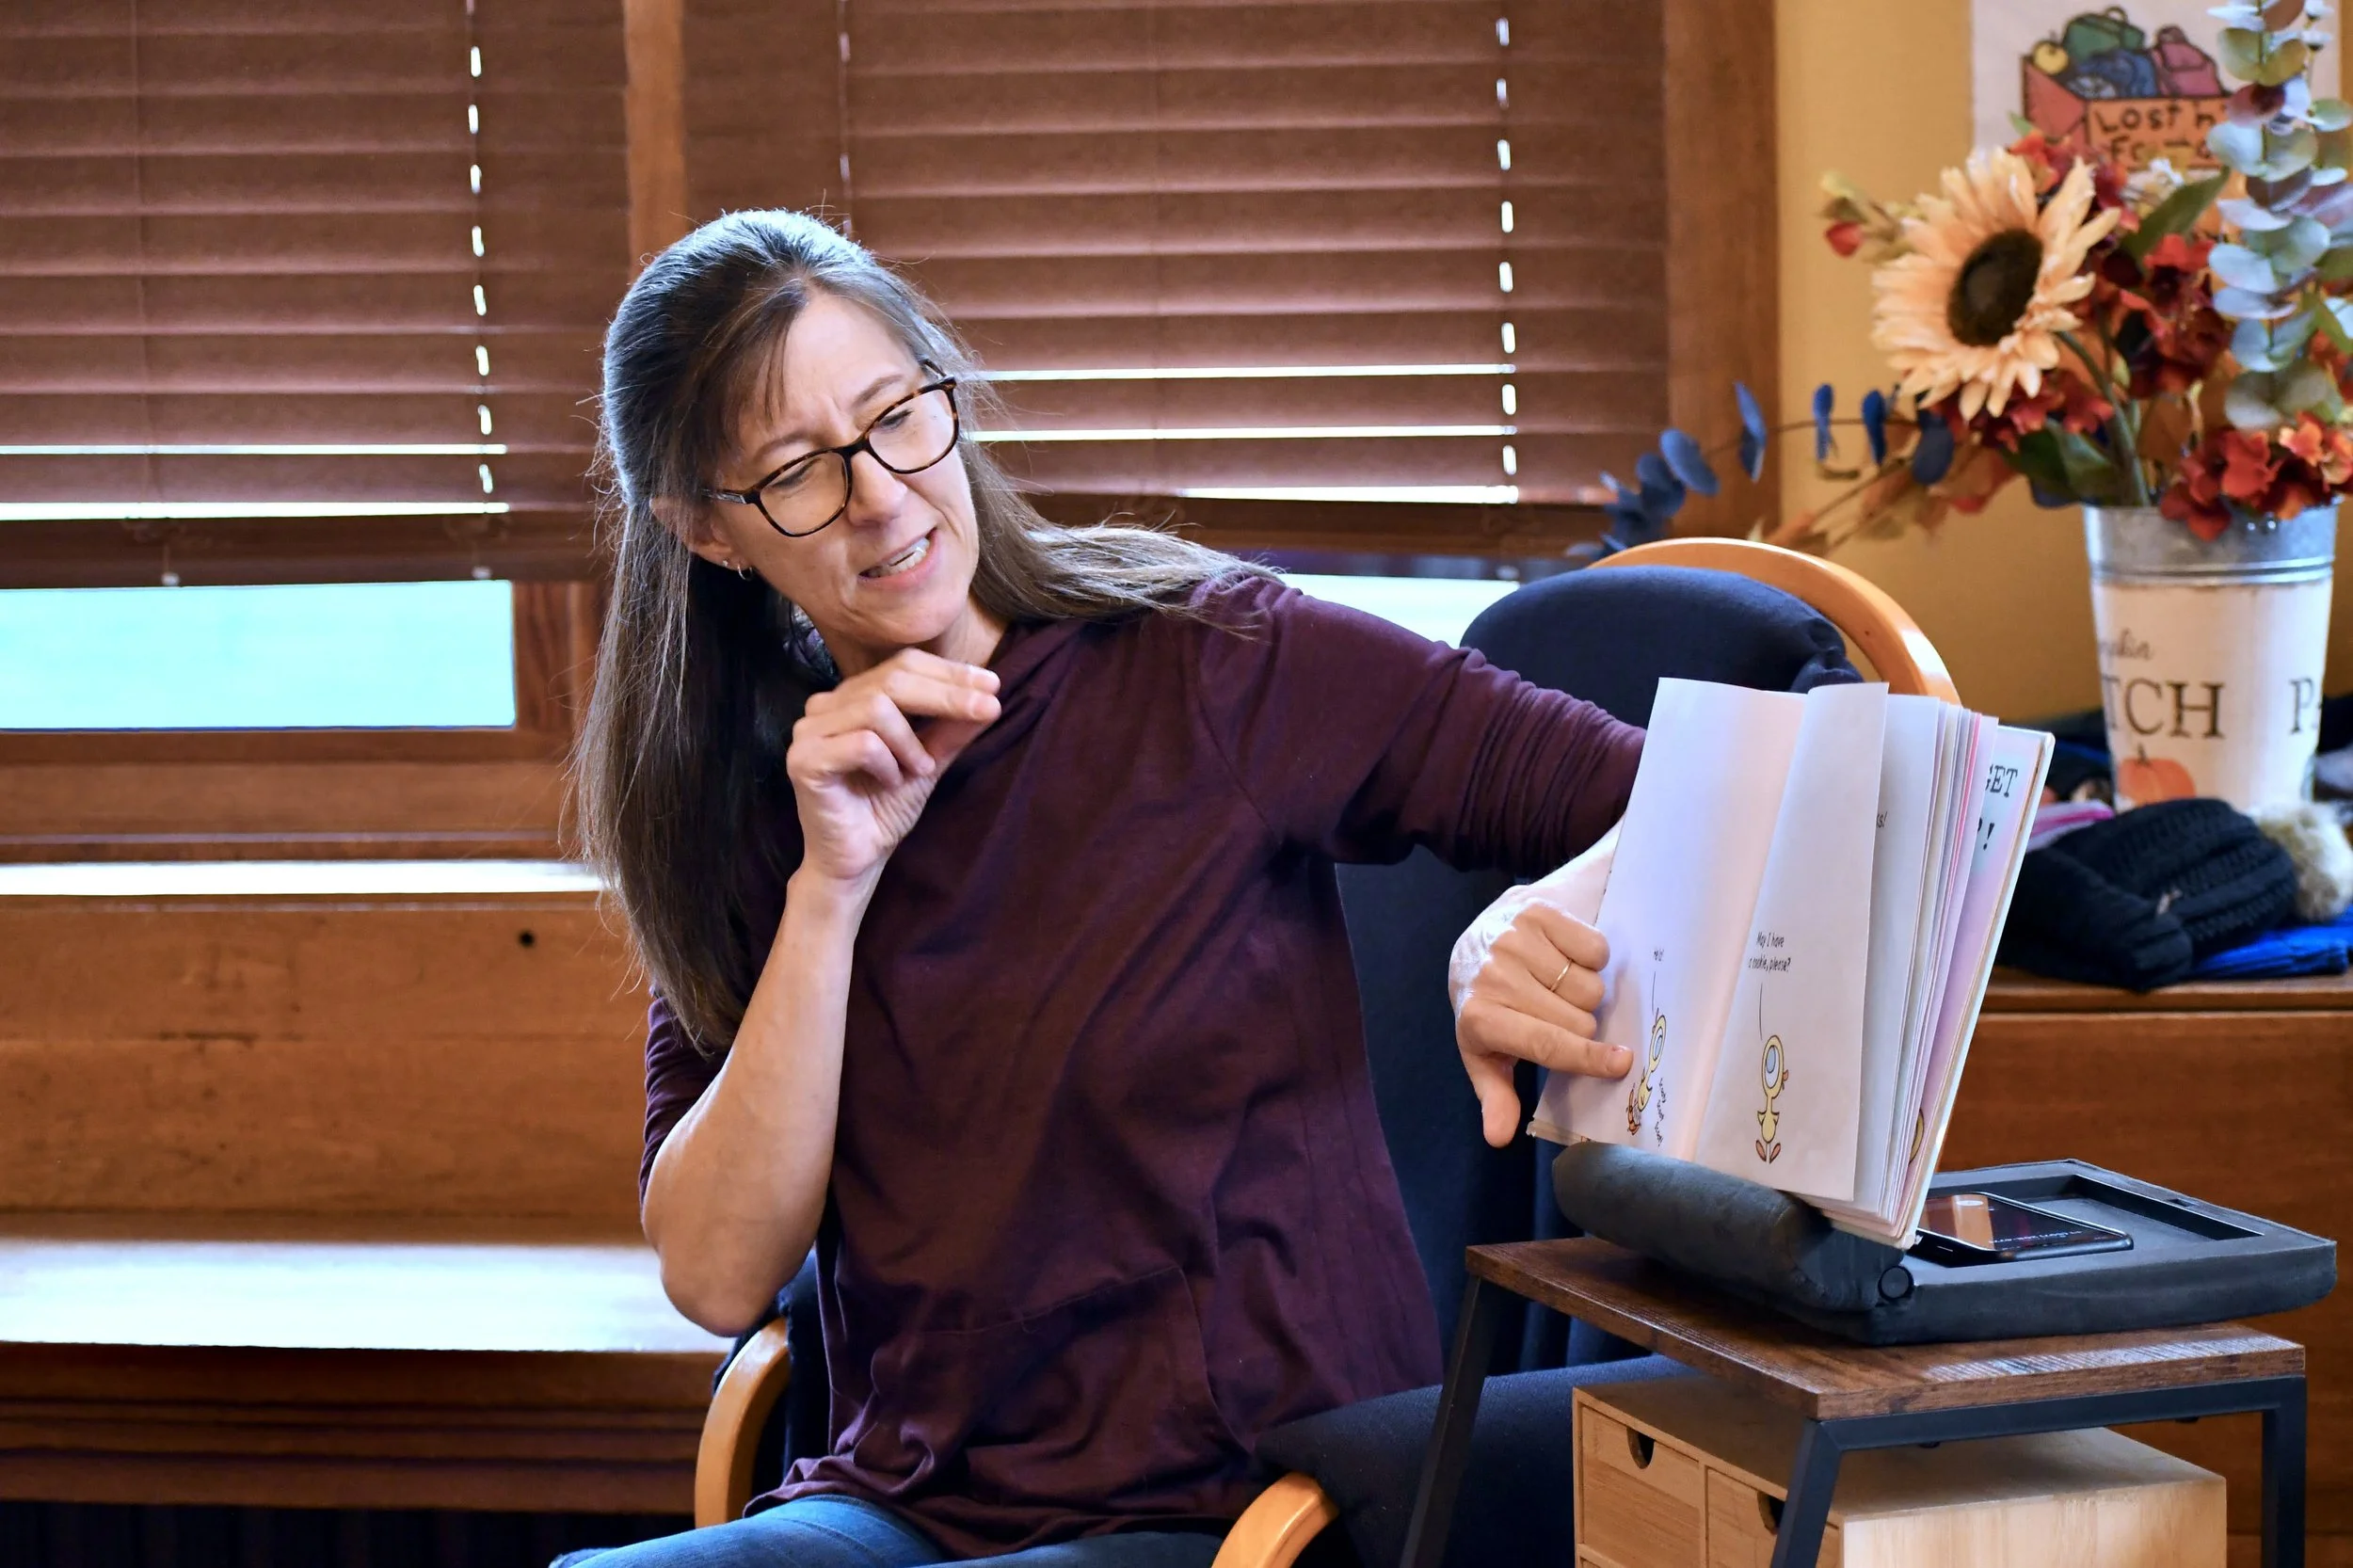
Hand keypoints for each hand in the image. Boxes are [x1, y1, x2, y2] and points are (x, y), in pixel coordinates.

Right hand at [787, 649, 1000, 886]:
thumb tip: (990, 698)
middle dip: (946, 694)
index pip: (903, 665)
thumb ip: (951, 730)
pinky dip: (888, 763)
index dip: (949, 672)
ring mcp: (809, 731)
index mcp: (852, 697)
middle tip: (987, 709)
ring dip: (911, 742)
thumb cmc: (885, 808)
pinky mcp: (804, 760)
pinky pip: (862, 743)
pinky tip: (891, 782)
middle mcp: (826, 706)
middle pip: (892, 678)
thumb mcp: (929, 762)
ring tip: (919, 770)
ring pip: (876, 707)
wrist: (857, 859)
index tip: (993, 685)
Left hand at [1455, 902, 1631, 1147]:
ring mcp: (1513, 940)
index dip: (1587, 1057)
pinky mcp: (1535, 912)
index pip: (1547, 1044)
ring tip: (1556, 983)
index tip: (1622, 1064)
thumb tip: (1498, 1137)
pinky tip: (1564, 957)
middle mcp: (1494, 976)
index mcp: (1480, 1017)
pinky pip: (1594, 948)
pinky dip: (1590, 957)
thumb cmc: (1489, 1007)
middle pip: (1579, 1018)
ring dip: (1584, 990)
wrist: (1475, 939)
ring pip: (1590, 985)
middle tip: (1556, 1011)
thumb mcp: (1485, 1053)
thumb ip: (1496, 1095)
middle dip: (1580, 1022)